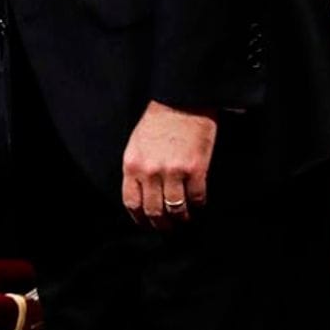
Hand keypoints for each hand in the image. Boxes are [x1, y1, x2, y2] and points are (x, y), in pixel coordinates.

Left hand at [121, 99, 216, 229]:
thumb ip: (137, 170)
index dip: (140, 218)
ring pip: (176, 208)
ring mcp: (173, 171)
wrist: (180, 101)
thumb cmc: (157, 122)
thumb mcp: (136, 145)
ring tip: (184, 218)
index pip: (132, 202)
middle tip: (168, 227)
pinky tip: (198, 203)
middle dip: (161, 224)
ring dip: (181, 218)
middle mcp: (150, 171)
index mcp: (132, 165)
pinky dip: (198, 204)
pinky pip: (197, 198)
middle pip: (153, 210)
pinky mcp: (196, 169)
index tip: (147, 223)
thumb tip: (142, 195)